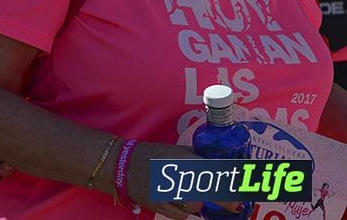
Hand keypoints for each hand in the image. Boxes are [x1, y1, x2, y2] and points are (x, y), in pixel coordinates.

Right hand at [125, 142, 244, 218]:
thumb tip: (221, 165)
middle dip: (225, 200)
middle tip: (236, 205)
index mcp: (178, 158)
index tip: (241, 187)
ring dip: (200, 203)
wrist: (122, 166)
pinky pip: (181, 214)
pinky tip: (183, 203)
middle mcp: (172, 175)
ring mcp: (164, 192)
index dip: (228, 181)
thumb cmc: (150, 155)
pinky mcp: (157, 205)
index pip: (210, 171)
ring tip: (196, 197)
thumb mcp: (173, 149)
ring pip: (194, 205)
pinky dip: (185, 211)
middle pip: (206, 191)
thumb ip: (196, 157)